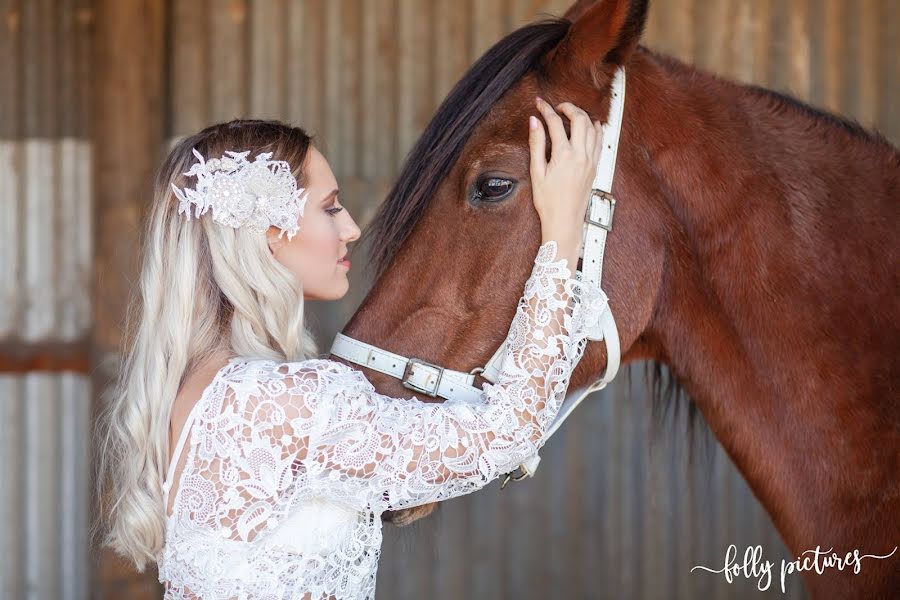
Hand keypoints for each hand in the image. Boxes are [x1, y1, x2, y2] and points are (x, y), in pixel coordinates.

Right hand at [529, 97, 602, 267]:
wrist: (564, 220)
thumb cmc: (548, 200)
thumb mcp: (536, 172)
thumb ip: (536, 144)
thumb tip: (534, 121)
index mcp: (564, 155)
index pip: (555, 123)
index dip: (546, 109)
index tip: (540, 103)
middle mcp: (580, 154)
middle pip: (579, 119)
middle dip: (568, 107)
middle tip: (557, 107)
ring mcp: (590, 160)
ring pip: (593, 127)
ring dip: (582, 116)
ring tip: (571, 114)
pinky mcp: (595, 166)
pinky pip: (600, 141)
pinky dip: (597, 129)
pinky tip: (593, 125)